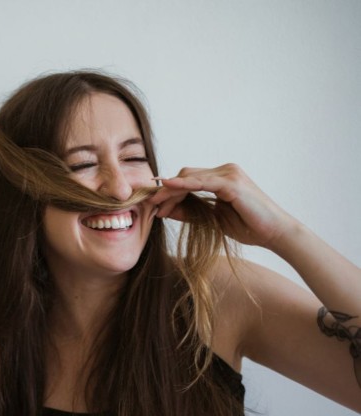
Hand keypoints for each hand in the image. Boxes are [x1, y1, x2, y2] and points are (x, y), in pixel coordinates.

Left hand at [149, 163, 298, 247]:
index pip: (187, 178)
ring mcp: (229, 175)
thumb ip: (190, 212)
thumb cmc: (248, 227)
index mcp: (220, 178)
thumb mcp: (211, 219)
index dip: (169, 190)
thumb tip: (166, 210)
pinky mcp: (232, 183)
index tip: (154, 204)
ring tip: (157, 203)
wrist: (275, 233)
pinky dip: (184, 185)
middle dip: (166, 190)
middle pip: (185, 174)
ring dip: (171, 190)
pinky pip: (202, 182)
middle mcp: (225, 171)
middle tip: (152, 205)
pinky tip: (170, 188)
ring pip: (190, 177)